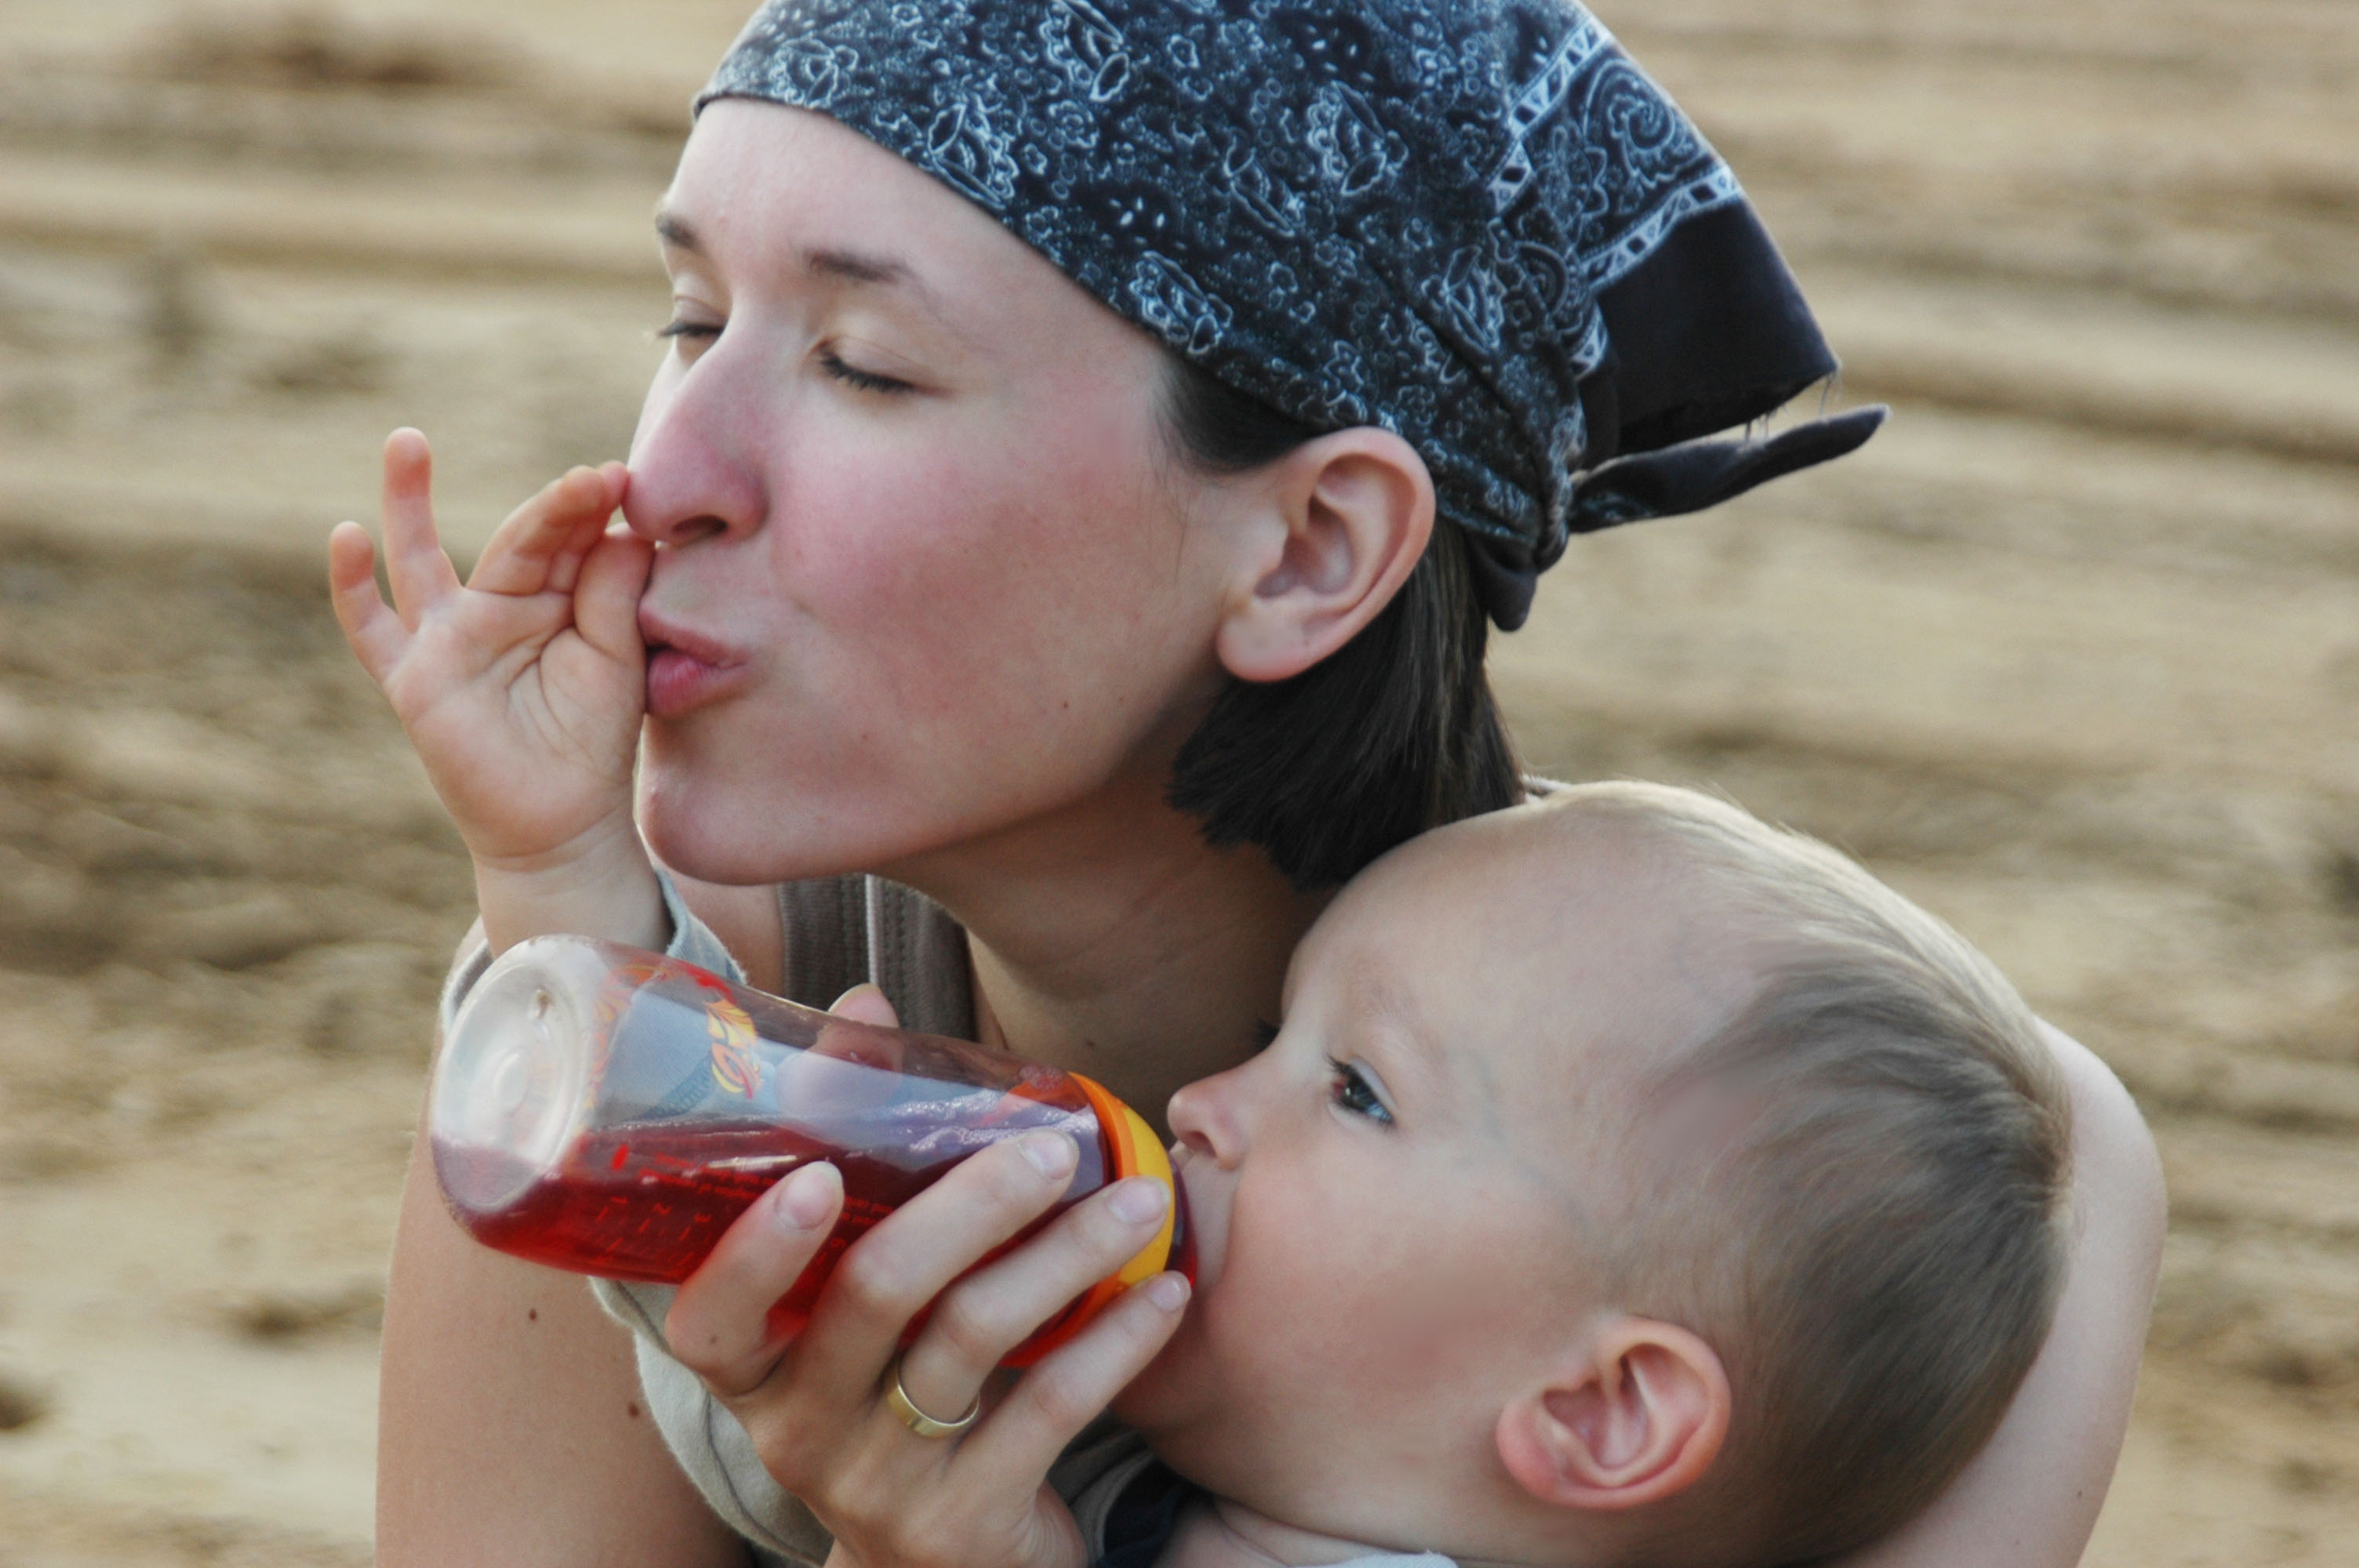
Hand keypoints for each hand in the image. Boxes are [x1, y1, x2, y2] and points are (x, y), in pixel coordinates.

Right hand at [329, 429, 661, 947]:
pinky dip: (352, 587)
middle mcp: (495, 608)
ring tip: (406, 441)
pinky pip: (372, 629)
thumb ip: (613, 595)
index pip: (566, 540)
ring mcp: (447, 639)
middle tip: (589, 478)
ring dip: (408, 499)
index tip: (619, 479)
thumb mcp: (616, 661)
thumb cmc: (593, 740)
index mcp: (552, 599)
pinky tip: (345, 537)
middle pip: (514, 542)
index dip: (588, 509)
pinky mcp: (412, 679)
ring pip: (420, 558)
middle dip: (550, 509)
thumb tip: (622, 526)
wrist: (564, 825)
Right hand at [666, 987, 1191, 1567]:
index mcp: (753, 1371)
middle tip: (1051, 1147)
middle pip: (876, 1297)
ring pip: (972, 1342)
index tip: (814, 1172)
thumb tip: (864, 1006)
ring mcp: (881, 1484)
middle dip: (969, 1206)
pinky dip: (1116, 1341)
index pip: (707, 1322)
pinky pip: (1050, 1412)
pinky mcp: (968, 1523)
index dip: (754, 1250)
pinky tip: (1165, 1290)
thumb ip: (848, 1159)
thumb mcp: (849, 1302)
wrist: (936, 1564)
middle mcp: (800, 1431)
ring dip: (1066, 1255)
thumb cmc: (886, 1387)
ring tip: (1141, 1197)